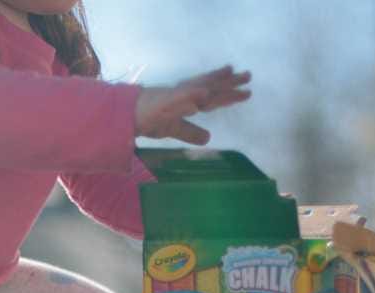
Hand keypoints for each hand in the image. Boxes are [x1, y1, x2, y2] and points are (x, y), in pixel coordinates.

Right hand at [134, 66, 251, 145]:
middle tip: (248, 75)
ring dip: (215, 81)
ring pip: (198, 87)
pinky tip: (204, 92)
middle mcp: (184, 95)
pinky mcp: (164, 101)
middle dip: (229, 83)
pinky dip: (192, 94)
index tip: (245, 88)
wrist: (126, 116)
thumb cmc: (148, 119)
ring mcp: (175, 97)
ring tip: (231, 73)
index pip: (212, 95)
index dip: (228, 91)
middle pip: (210, 87)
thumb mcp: (173, 129)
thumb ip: (191, 132)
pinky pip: (179, 97)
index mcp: (187, 101)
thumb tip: (208, 138)